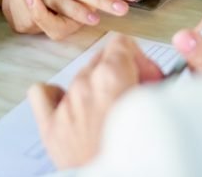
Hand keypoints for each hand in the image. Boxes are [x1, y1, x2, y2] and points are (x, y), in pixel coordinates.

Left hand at [28, 34, 164, 167]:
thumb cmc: (139, 158)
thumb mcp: (158, 111)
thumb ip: (154, 86)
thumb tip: (152, 81)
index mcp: (112, 77)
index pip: (122, 43)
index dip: (140, 59)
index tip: (148, 78)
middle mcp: (85, 85)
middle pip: (102, 59)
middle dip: (122, 73)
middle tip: (137, 96)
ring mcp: (65, 105)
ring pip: (80, 77)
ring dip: (98, 88)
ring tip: (113, 112)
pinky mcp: (50, 127)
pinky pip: (43, 93)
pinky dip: (56, 96)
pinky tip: (72, 108)